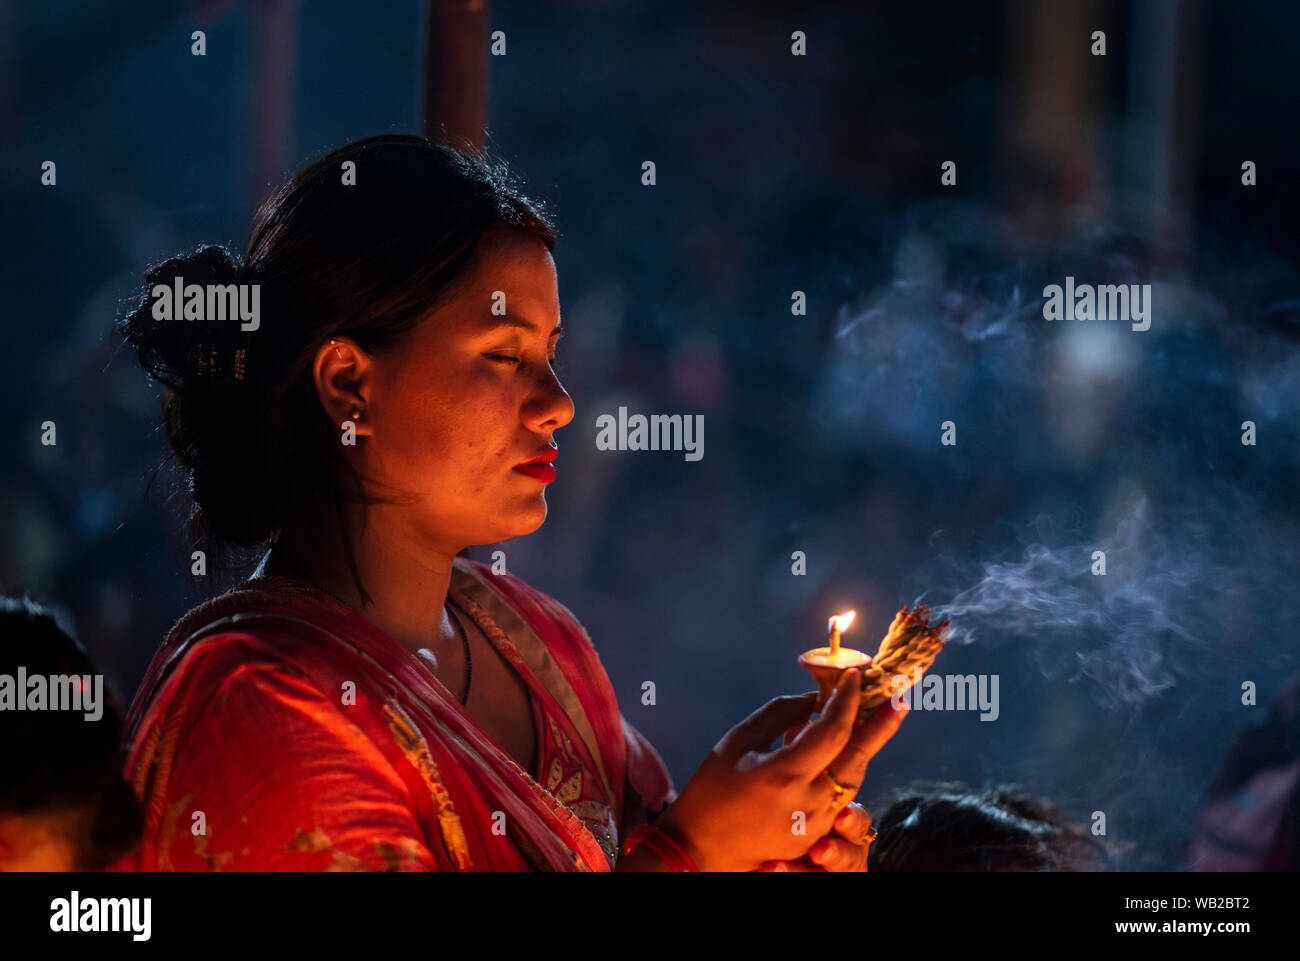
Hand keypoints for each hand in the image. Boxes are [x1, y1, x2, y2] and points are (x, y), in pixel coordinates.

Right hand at [654, 669, 907, 871]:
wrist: (701, 847)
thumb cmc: (712, 789)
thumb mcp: (738, 742)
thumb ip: (779, 714)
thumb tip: (813, 698)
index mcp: (785, 774)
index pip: (832, 730)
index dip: (847, 699)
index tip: (854, 673)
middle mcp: (808, 801)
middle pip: (857, 757)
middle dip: (881, 725)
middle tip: (901, 699)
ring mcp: (815, 823)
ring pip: (852, 777)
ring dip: (863, 745)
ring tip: (880, 716)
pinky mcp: (815, 835)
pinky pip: (839, 794)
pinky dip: (844, 767)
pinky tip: (844, 747)